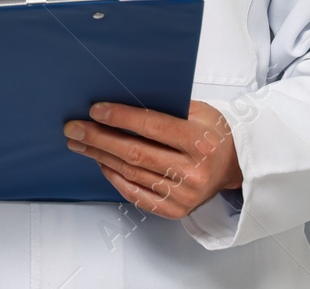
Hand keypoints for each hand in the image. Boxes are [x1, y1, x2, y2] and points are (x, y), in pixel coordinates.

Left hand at [62, 100, 241, 218]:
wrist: (235, 164)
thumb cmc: (212, 132)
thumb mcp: (197, 111)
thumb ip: (164, 107)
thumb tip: (120, 99)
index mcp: (199, 141)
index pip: (152, 126)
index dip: (120, 117)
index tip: (95, 110)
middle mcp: (193, 171)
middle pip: (135, 153)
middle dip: (98, 139)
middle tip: (74, 128)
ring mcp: (184, 194)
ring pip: (131, 173)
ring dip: (100, 156)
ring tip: (80, 143)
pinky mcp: (176, 210)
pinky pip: (136, 194)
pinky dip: (115, 178)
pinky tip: (102, 163)